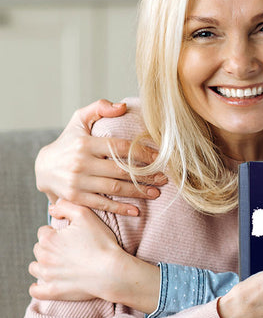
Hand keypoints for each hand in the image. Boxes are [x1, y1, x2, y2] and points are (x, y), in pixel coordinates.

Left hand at [29, 200, 159, 312]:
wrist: (112, 271)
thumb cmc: (101, 242)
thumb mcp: (85, 215)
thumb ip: (65, 206)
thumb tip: (52, 208)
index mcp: (48, 239)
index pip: (44, 232)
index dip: (57, 232)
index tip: (70, 236)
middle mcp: (44, 257)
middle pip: (39, 249)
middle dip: (50, 247)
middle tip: (69, 249)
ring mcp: (47, 276)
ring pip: (35, 268)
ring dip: (44, 264)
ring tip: (60, 263)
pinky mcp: (53, 292)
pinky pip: (36, 291)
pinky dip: (39, 287)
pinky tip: (47, 282)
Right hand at [35, 99, 165, 216]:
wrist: (43, 168)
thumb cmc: (68, 142)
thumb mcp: (79, 120)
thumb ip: (99, 108)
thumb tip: (122, 106)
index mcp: (85, 143)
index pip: (121, 148)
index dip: (143, 153)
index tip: (160, 158)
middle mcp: (80, 163)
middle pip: (121, 170)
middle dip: (146, 175)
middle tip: (164, 178)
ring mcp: (77, 182)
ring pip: (115, 188)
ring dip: (138, 192)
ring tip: (156, 192)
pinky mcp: (76, 198)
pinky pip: (102, 204)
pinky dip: (120, 209)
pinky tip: (137, 211)